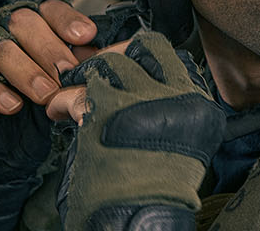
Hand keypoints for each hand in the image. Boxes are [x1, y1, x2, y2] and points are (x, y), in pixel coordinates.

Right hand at [0, 0, 97, 229]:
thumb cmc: (30, 117)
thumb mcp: (61, 89)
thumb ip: (79, 69)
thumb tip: (110, 56)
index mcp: (30, 27)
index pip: (48, 9)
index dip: (66, 19)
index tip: (86, 36)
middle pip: (23, 23)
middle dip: (49, 48)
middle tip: (67, 71)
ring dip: (26, 70)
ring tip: (45, 93)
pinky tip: (11, 104)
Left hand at [57, 31, 223, 230]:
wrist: (139, 221)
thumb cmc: (156, 195)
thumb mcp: (181, 147)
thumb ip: (169, 111)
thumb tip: (144, 87)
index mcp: (200, 107)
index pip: (177, 59)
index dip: (148, 61)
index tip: (132, 70)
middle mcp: (177, 97)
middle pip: (148, 47)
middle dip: (121, 55)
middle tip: (103, 73)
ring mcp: (142, 100)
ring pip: (111, 62)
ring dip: (90, 75)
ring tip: (77, 95)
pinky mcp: (106, 111)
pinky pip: (79, 90)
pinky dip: (64, 101)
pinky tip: (59, 113)